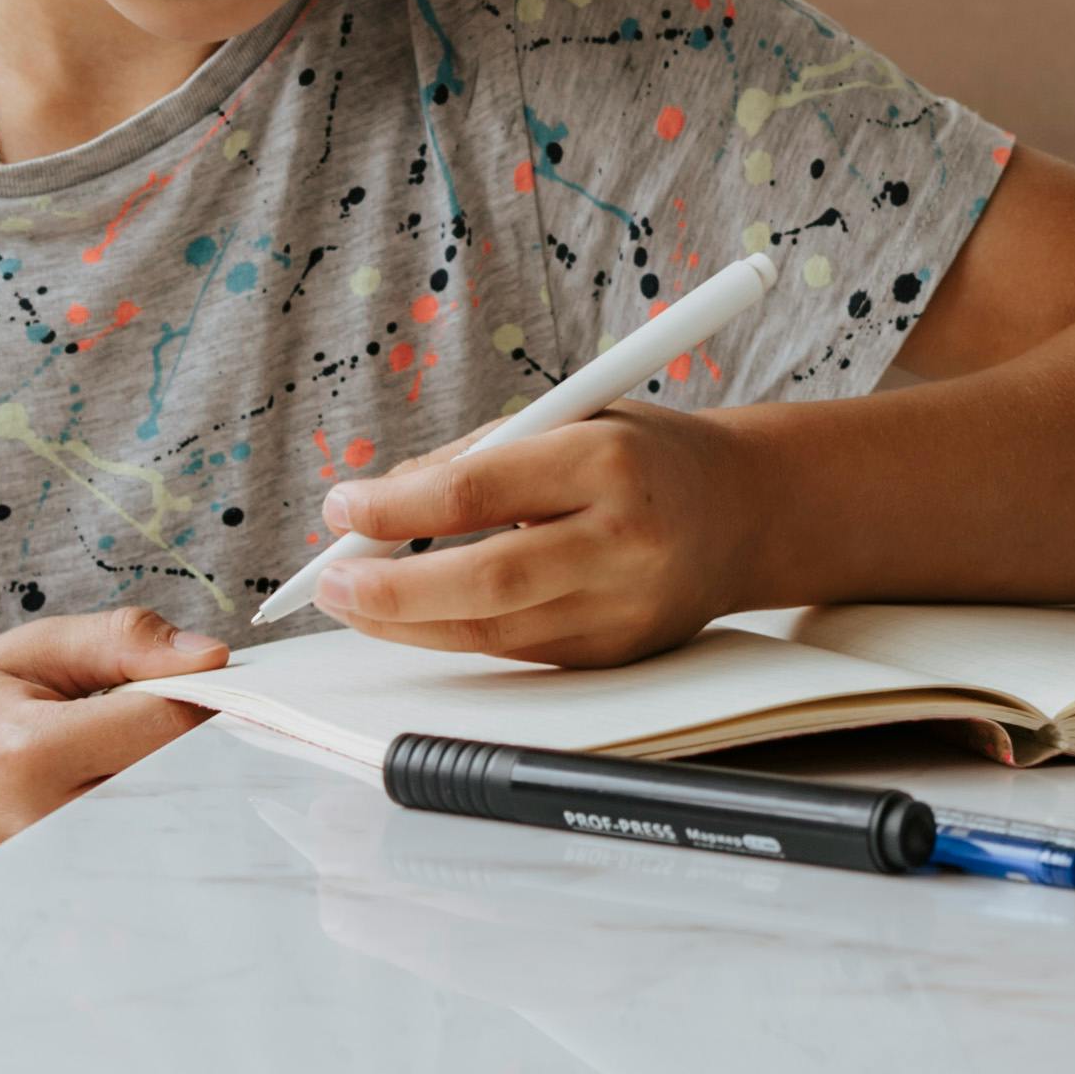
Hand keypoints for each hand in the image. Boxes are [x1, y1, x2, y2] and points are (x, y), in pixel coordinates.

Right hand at [0, 598, 222, 897]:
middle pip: (180, 780)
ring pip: (166, 821)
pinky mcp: (66, 902)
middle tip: (163, 718)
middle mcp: (50, 826)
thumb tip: (211, 654)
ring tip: (117, 759)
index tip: (202, 678)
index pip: (166, 723)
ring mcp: (60, 875)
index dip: (201, 694)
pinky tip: (112, 797)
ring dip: (170, 783)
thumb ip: (118, 643)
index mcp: (34, 753)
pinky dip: (146, 820)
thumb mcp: (21, 656)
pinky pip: (140, 856)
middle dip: (192, 743)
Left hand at [311, 405, 761, 669]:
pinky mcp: (617, 654)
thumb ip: (474, 457)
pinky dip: (456, 638)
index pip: (477, 492)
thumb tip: (375, 502)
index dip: (396, 507)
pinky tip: (414, 621)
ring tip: (354, 604)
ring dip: (410, 624)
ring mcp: (624, 608)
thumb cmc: (639, 454)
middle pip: (483, 581)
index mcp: (605, 461)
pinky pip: (519, 653)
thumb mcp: (567, 419)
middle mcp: (622, 541)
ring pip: (493, 633)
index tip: (340, 506)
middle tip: (331, 586)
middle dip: (391, 590)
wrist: (743, 513)